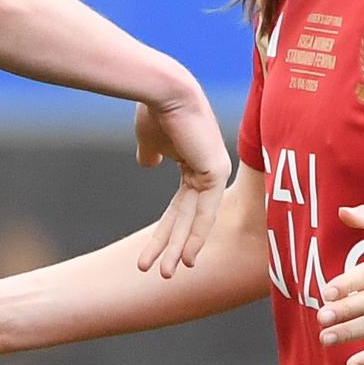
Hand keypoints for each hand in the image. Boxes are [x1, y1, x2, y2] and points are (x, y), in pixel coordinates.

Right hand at [133, 83, 230, 277]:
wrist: (162, 90)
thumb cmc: (154, 110)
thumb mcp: (149, 138)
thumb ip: (151, 152)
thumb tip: (147, 163)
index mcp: (195, 164)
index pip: (179, 208)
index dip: (166, 232)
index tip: (153, 254)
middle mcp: (209, 171)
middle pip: (186, 218)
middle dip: (170, 247)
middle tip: (160, 273)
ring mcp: (215, 172)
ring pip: (196, 221)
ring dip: (179, 248)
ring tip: (167, 274)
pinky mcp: (216, 171)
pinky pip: (205, 212)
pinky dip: (195, 236)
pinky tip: (186, 257)